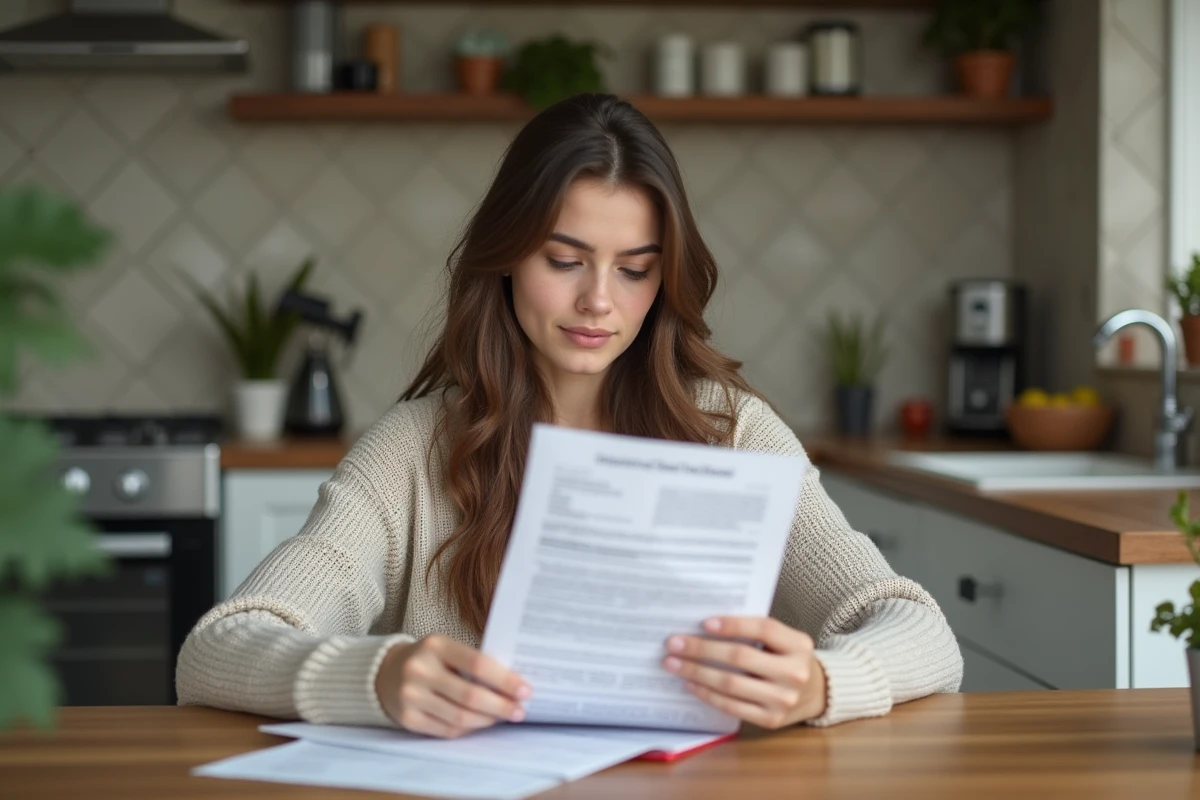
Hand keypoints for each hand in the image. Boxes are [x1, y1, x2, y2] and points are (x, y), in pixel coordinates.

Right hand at [375, 634, 530, 737]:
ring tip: (503, 717)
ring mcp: (411, 695)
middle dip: (501, 706)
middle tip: (519, 710)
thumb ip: (474, 662)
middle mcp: (420, 669)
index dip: (504, 680)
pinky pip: (447, 730)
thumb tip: (513, 685)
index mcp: (436, 645)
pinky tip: (480, 723)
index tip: (525, 690)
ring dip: (488, 720)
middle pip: (470, 695)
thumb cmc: (430, 659)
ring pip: (460, 717)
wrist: (386, 672)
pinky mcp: (408, 718)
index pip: (478, 664)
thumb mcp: (447, 649)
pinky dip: (469, 729)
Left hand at [663, 617, 825, 728]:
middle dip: (702, 649)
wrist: (816, 694)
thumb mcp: (784, 640)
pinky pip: (731, 706)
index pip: (764, 629)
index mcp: (799, 645)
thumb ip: (756, 632)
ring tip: (674, 664)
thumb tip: (706, 626)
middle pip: (740, 657)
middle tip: (674, 643)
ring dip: (697, 672)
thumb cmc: (789, 659)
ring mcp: (783, 700)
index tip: (704, 622)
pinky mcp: (771, 720)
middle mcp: (794, 673)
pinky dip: (707, 694)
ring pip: (731, 684)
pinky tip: (691, 684)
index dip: (733, 625)